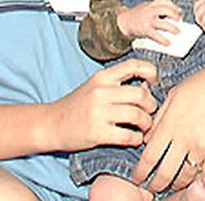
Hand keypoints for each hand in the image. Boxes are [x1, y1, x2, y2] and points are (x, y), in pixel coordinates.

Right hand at [42, 59, 158, 152]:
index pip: (134, 65)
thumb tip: (147, 88)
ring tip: (143, 127)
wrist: (50, 124)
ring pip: (137, 115)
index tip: (154, 83)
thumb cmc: (76, 106)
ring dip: (146, 124)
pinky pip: (128, 136)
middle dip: (151, 106)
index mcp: (102, 77)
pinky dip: (136, 138)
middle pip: (141, 95)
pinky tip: (134, 138)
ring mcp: (98, 113)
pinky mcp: (96, 133)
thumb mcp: (95, 87)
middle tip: (149, 113)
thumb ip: (118, 85)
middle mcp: (101, 92)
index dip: (151, 72)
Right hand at [118, 0, 181, 45]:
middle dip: (175, 15)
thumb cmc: (137, 17)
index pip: (164, 2)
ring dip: (172, 28)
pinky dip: (163, 39)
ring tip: (178, 32)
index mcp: (150, 4)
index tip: (179, 11)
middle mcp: (149, 10)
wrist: (122, 22)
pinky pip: (156, 35)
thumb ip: (156, 13)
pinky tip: (168, 43)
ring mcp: (147, 20)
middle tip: (180, 21)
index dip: (173, 6)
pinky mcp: (144, 29)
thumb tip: (171, 23)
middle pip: (166, 10)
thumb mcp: (145, 10)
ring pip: (163, 23)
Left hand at [131, 65, 204, 192]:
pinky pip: (203, 171)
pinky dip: (195, 177)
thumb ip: (159, 118)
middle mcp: (184, 139)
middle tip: (152, 188)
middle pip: (165, 172)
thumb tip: (147, 139)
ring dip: (175, 184)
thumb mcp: (175, 94)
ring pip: (184, 176)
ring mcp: (202, 147)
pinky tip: (190, 176)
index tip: (137, 178)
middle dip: (155, 184)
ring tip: (171, 184)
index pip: (149, 157)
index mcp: (170, 124)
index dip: (141, 172)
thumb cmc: (204, 83)